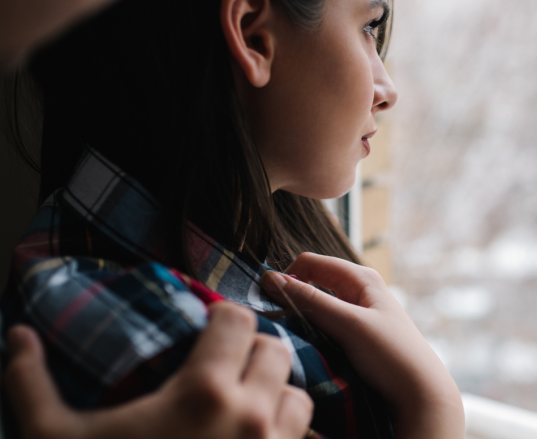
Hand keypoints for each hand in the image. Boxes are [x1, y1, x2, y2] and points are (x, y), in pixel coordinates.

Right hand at [4, 302, 312, 438]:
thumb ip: (31, 383)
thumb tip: (16, 335)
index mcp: (204, 392)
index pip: (240, 321)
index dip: (223, 318)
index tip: (207, 327)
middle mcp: (250, 416)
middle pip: (276, 352)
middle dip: (252, 351)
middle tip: (224, 366)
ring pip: (298, 396)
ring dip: (276, 394)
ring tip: (244, 404)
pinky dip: (285, 436)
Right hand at [260, 253, 464, 438]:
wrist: (420, 391)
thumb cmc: (390, 353)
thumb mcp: (348, 324)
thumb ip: (310, 300)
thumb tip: (272, 279)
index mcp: (361, 277)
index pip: (310, 262)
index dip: (288, 276)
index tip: (269, 301)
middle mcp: (359, 289)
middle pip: (313, 281)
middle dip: (293, 296)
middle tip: (277, 321)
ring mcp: (359, 311)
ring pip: (318, 304)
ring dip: (302, 315)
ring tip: (290, 334)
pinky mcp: (357, 333)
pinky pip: (326, 322)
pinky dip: (313, 328)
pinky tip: (308, 344)